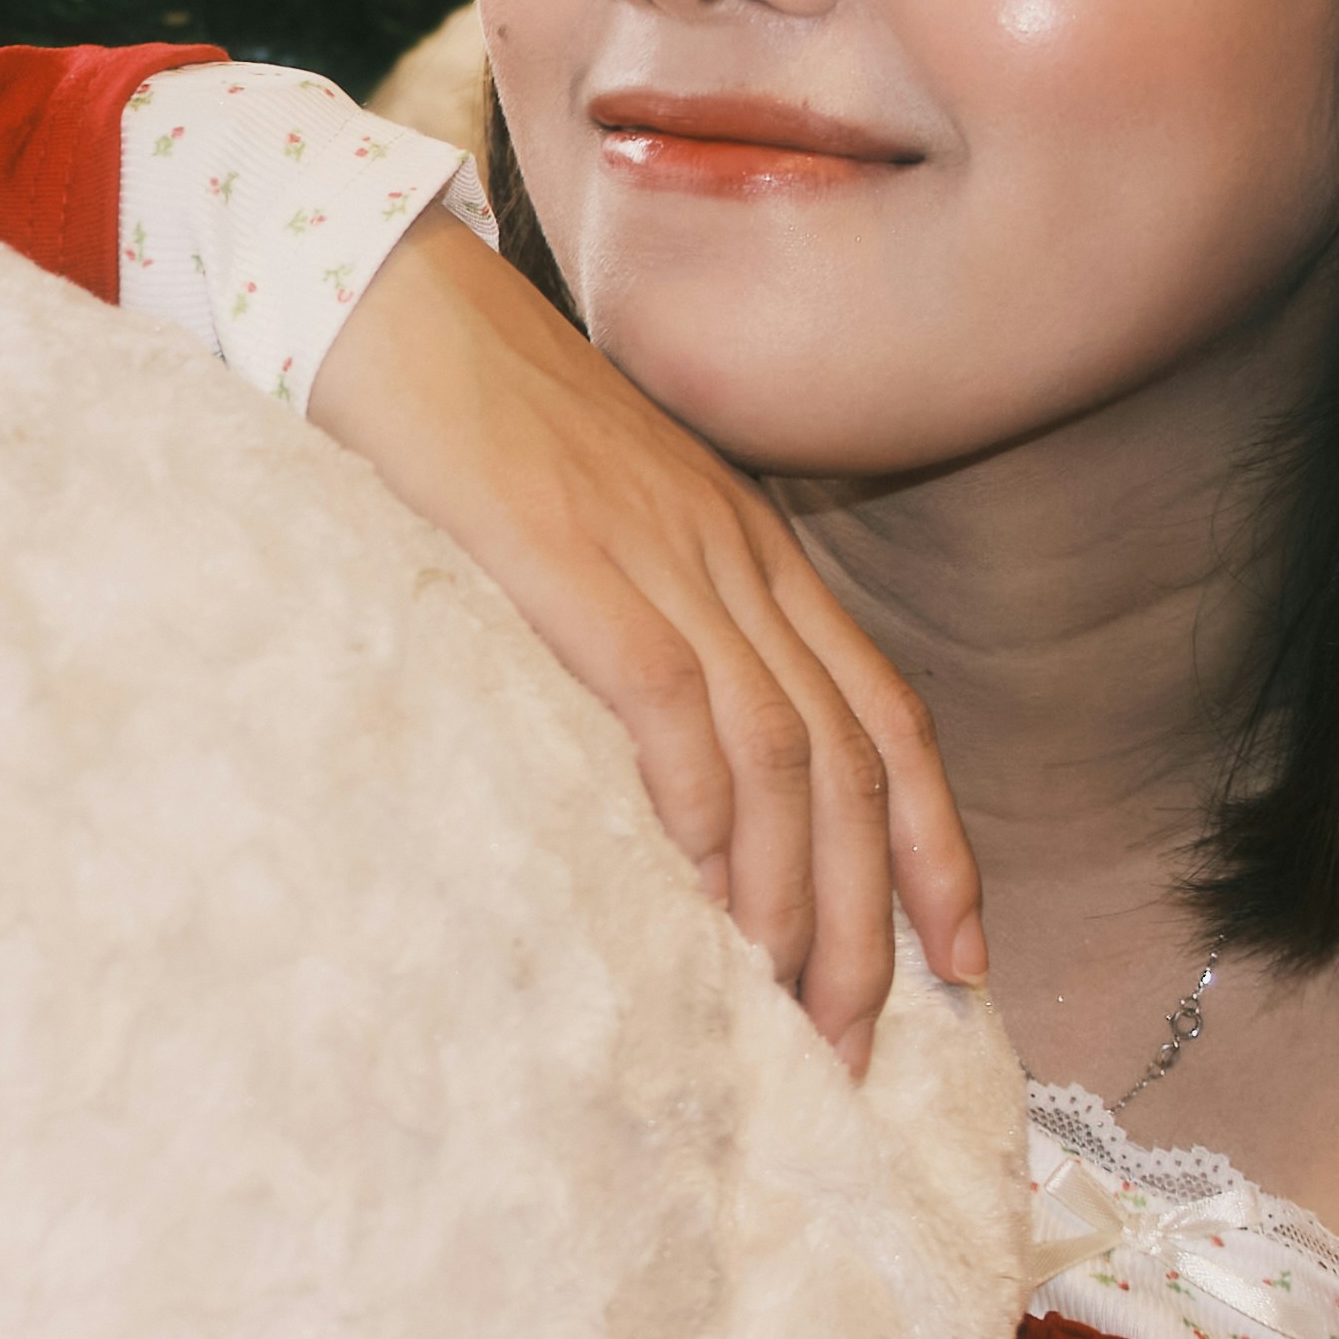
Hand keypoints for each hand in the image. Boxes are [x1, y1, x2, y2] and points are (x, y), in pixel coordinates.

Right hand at [305, 219, 986, 1065]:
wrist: (378, 293)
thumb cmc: (463, 412)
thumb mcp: (589, 515)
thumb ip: (641, 609)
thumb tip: (656, 746)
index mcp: (747, 543)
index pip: (882, 710)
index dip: (935, 842)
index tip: (960, 958)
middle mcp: (734, 553)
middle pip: (852, 757)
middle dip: (873, 916)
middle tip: (853, 1045)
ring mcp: (664, 554)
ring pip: (786, 754)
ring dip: (799, 901)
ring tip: (786, 1013)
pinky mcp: (578, 562)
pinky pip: (680, 710)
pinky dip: (709, 819)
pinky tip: (705, 905)